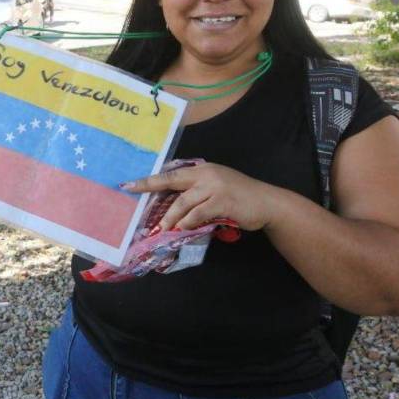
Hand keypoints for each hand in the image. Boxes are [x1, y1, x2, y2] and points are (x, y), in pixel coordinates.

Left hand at [122, 163, 274, 232]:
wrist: (268, 203)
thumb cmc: (240, 197)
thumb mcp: (217, 187)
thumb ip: (197, 192)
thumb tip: (173, 207)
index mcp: (202, 169)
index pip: (171, 173)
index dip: (150, 179)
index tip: (130, 183)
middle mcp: (206, 174)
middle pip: (172, 180)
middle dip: (149, 186)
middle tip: (131, 191)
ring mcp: (215, 186)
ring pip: (183, 202)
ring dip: (170, 217)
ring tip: (161, 228)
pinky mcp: (222, 201)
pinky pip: (198, 213)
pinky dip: (188, 222)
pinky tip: (182, 229)